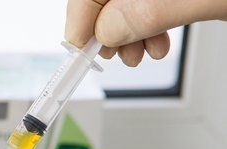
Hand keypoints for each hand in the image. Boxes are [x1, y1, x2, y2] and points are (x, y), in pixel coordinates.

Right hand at [65, 0, 226, 65]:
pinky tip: (157, 43)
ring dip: (128, 36)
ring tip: (142, 54)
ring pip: (124, 7)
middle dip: (106, 32)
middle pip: (104, 0)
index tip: (80, 52)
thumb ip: (147, 11)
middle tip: (117, 56)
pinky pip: (147, 7)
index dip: (79, 20)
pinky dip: (148, 30)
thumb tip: (106, 30)